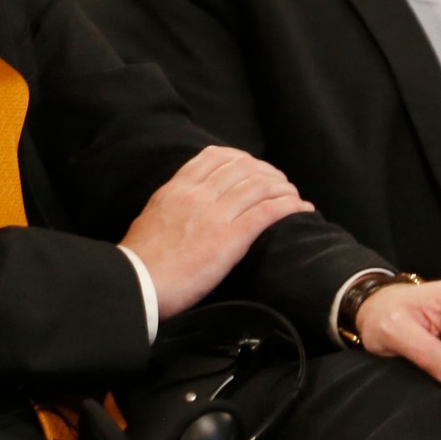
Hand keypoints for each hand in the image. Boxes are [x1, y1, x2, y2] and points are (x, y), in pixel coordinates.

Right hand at [120, 146, 314, 319]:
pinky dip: (289, 207)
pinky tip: (302, 209)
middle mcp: (198, 194)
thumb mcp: (153, 215)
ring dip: (284, 188)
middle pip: (244, 167)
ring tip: (295, 196)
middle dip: (268, 172)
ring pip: (260, 186)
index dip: (242, 158)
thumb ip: (173, 203)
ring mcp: (215, 215)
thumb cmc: (142, 259)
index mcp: (178, 188)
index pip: (216, 157)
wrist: (138, 283)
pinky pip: (267, 213)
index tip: (255, 168)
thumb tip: (187, 205)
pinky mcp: (229, 239)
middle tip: (281, 183)